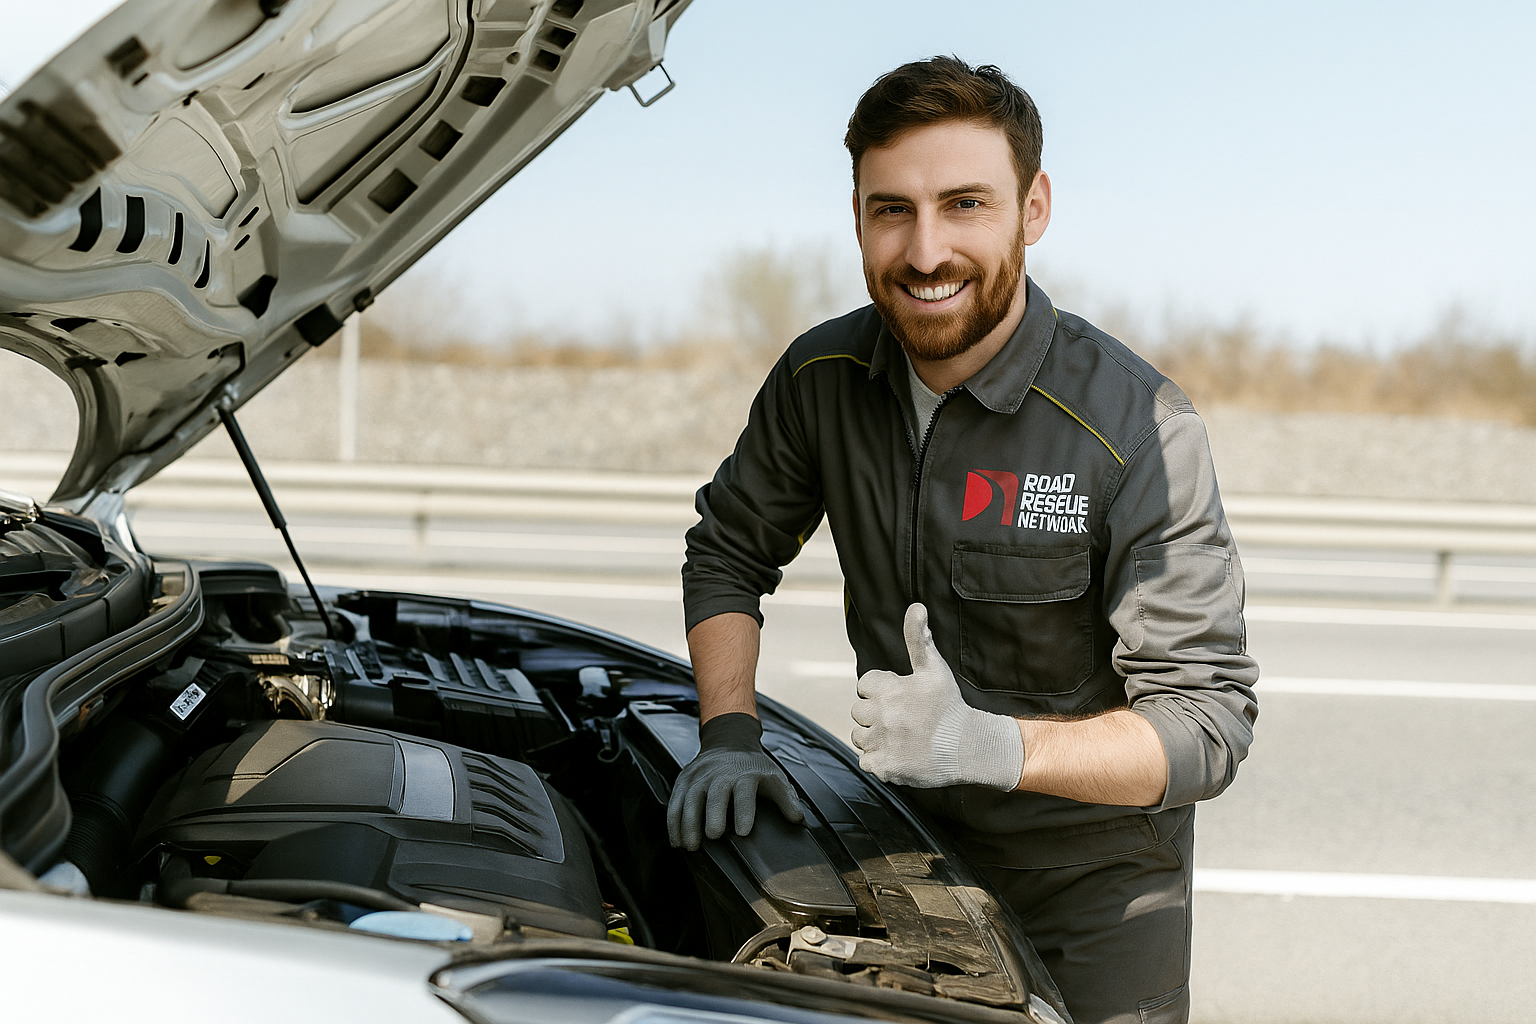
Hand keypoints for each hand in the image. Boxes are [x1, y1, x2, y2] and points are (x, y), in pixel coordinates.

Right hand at [666, 712, 803, 850]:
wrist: (728, 741)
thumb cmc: (753, 767)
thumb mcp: (774, 777)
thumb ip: (786, 798)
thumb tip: (798, 819)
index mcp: (744, 774)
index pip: (744, 792)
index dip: (743, 811)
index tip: (743, 832)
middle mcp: (719, 773)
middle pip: (714, 794)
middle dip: (712, 815)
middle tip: (713, 837)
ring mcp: (699, 776)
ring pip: (690, 799)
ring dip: (688, 823)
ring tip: (691, 846)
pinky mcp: (684, 780)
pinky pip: (675, 801)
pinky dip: (673, 822)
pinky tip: (677, 841)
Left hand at [851, 603, 1024, 790]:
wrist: (968, 747)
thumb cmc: (949, 706)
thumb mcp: (934, 668)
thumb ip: (918, 638)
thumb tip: (916, 607)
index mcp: (888, 689)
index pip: (864, 685)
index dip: (881, 691)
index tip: (901, 699)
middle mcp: (881, 714)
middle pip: (858, 711)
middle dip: (876, 714)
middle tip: (903, 719)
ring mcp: (881, 742)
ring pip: (859, 736)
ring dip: (875, 737)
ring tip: (902, 737)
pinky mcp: (883, 766)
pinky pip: (866, 761)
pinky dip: (879, 760)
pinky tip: (900, 754)